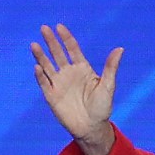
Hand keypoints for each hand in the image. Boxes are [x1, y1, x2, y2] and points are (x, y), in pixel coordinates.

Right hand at [30, 22, 122, 154]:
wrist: (91, 127)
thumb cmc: (102, 107)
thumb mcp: (108, 86)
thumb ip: (111, 67)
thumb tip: (120, 49)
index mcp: (82, 68)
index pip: (72, 49)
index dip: (66, 37)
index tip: (59, 26)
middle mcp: (68, 73)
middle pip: (57, 54)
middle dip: (51, 41)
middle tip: (44, 28)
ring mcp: (59, 84)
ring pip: (47, 66)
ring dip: (40, 56)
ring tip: (34, 45)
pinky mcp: (51, 96)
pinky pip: (44, 83)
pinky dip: (40, 76)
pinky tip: (37, 67)